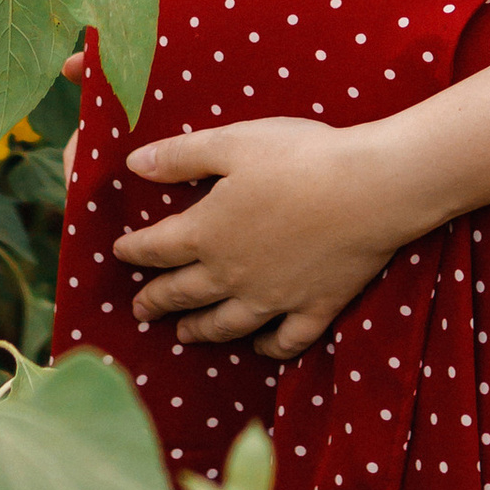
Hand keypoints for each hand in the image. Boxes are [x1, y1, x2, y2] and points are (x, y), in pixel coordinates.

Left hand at [112, 116, 434, 359]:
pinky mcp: (315, 307)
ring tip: (185, 335)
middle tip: (140, 310)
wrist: (369, 190)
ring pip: (227, 324)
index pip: (157, 248)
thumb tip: (134, 165)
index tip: (121, 253)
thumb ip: (181, 156)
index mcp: (206, 232)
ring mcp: (274, 297)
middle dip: (156, 301)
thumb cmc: (299, 157)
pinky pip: (286, 339)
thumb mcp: (232, 142)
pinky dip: (268, 347)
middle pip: (184, 293)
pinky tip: (260, 346)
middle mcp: (232, 275)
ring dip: (200, 330)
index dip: (134, 251)